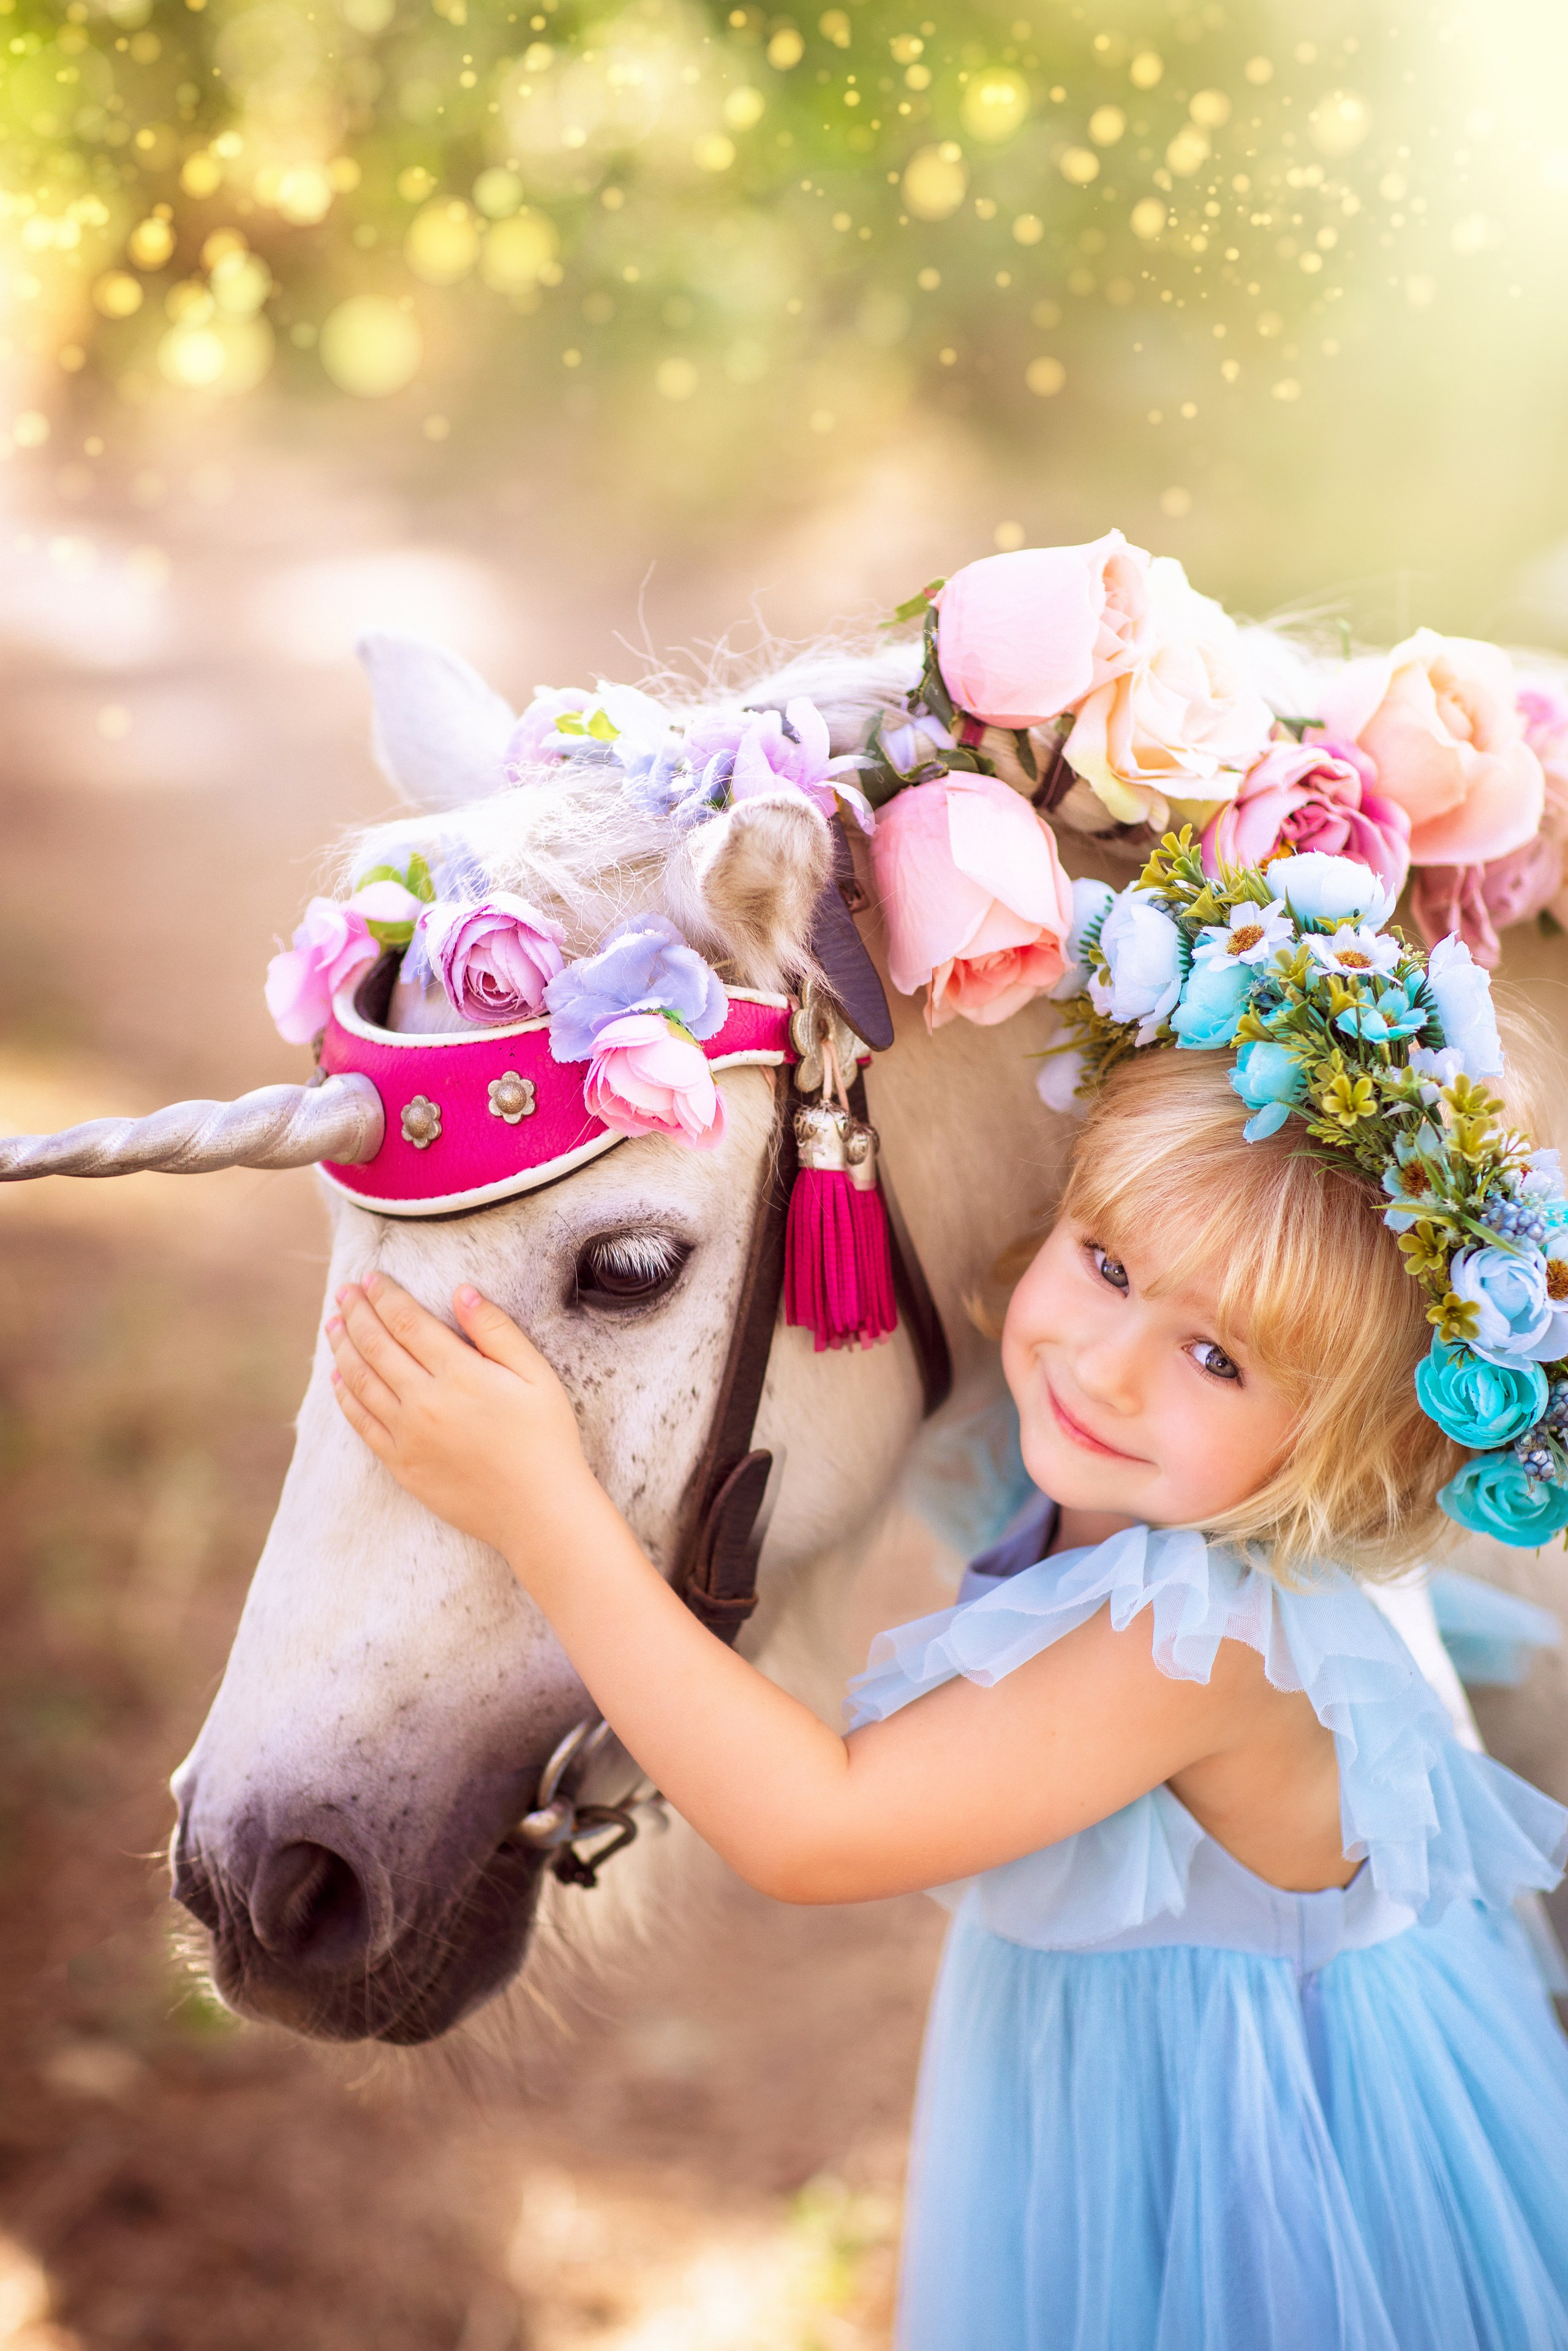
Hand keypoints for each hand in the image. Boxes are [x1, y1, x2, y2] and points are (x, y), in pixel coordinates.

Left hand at [326, 1272, 590, 1558]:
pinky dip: (346, 1396)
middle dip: (357, 1313)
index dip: (385, 1296)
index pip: (408, 1321)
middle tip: (344, 1292)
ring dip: (343, 1348)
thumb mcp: (535, 1376)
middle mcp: (425, 1401)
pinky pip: (362, 1424)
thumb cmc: (545, 1439)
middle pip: (377, 1345)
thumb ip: (496, 1331)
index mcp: (459, 1373)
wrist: (538, 1511)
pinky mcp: (401, 1465)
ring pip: (361, 1381)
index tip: (371, 1278)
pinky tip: (339, 1379)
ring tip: (333, 1325)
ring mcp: (408, 1436)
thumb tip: (462, 1292)